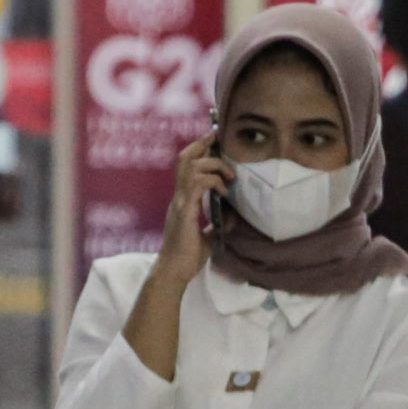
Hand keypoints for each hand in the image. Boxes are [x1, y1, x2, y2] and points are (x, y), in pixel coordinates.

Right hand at [153, 136, 231, 285]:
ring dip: (214, 165)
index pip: (187, 166)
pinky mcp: (184, 210)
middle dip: (202, 143)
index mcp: (183, 200)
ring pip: (191, 166)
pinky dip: (213, 181)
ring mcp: (179, 202)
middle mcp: (178, 196)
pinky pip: (197, 184)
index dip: (199, 149)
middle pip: (185, 158)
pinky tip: (224, 191)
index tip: (214, 139)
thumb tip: (232, 216)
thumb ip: (217, 223)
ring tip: (229, 177)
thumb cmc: (188, 257)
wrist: (175, 272)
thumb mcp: (208, 237)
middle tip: (218, 136)